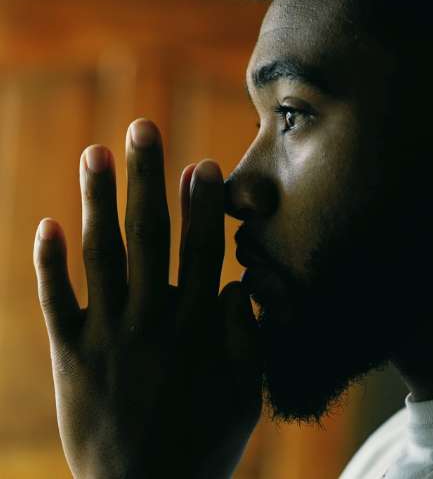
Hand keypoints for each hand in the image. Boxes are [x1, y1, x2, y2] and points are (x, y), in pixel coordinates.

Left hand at [33, 119, 262, 478]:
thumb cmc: (205, 443)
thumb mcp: (247, 392)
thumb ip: (248, 336)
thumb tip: (240, 283)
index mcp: (197, 327)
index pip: (201, 250)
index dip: (202, 204)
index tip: (200, 162)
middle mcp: (151, 320)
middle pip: (149, 236)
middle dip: (146, 178)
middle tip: (142, 127)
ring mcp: (107, 337)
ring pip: (102, 255)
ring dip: (98, 201)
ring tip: (94, 152)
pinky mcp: (72, 357)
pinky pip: (58, 303)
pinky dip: (51, 264)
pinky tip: (47, 224)